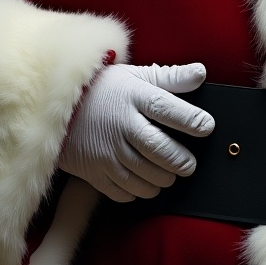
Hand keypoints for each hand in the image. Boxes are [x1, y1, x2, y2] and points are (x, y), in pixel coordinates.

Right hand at [59, 62, 214, 201]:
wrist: (58, 106)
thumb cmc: (105, 89)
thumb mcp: (137, 75)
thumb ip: (171, 78)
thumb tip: (201, 73)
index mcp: (133, 97)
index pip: (166, 108)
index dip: (190, 119)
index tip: (207, 126)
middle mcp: (120, 125)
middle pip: (158, 148)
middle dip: (180, 159)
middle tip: (190, 164)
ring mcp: (106, 151)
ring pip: (143, 175)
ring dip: (163, 179)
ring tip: (170, 174)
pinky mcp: (94, 172)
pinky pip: (123, 190)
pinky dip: (139, 191)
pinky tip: (146, 183)